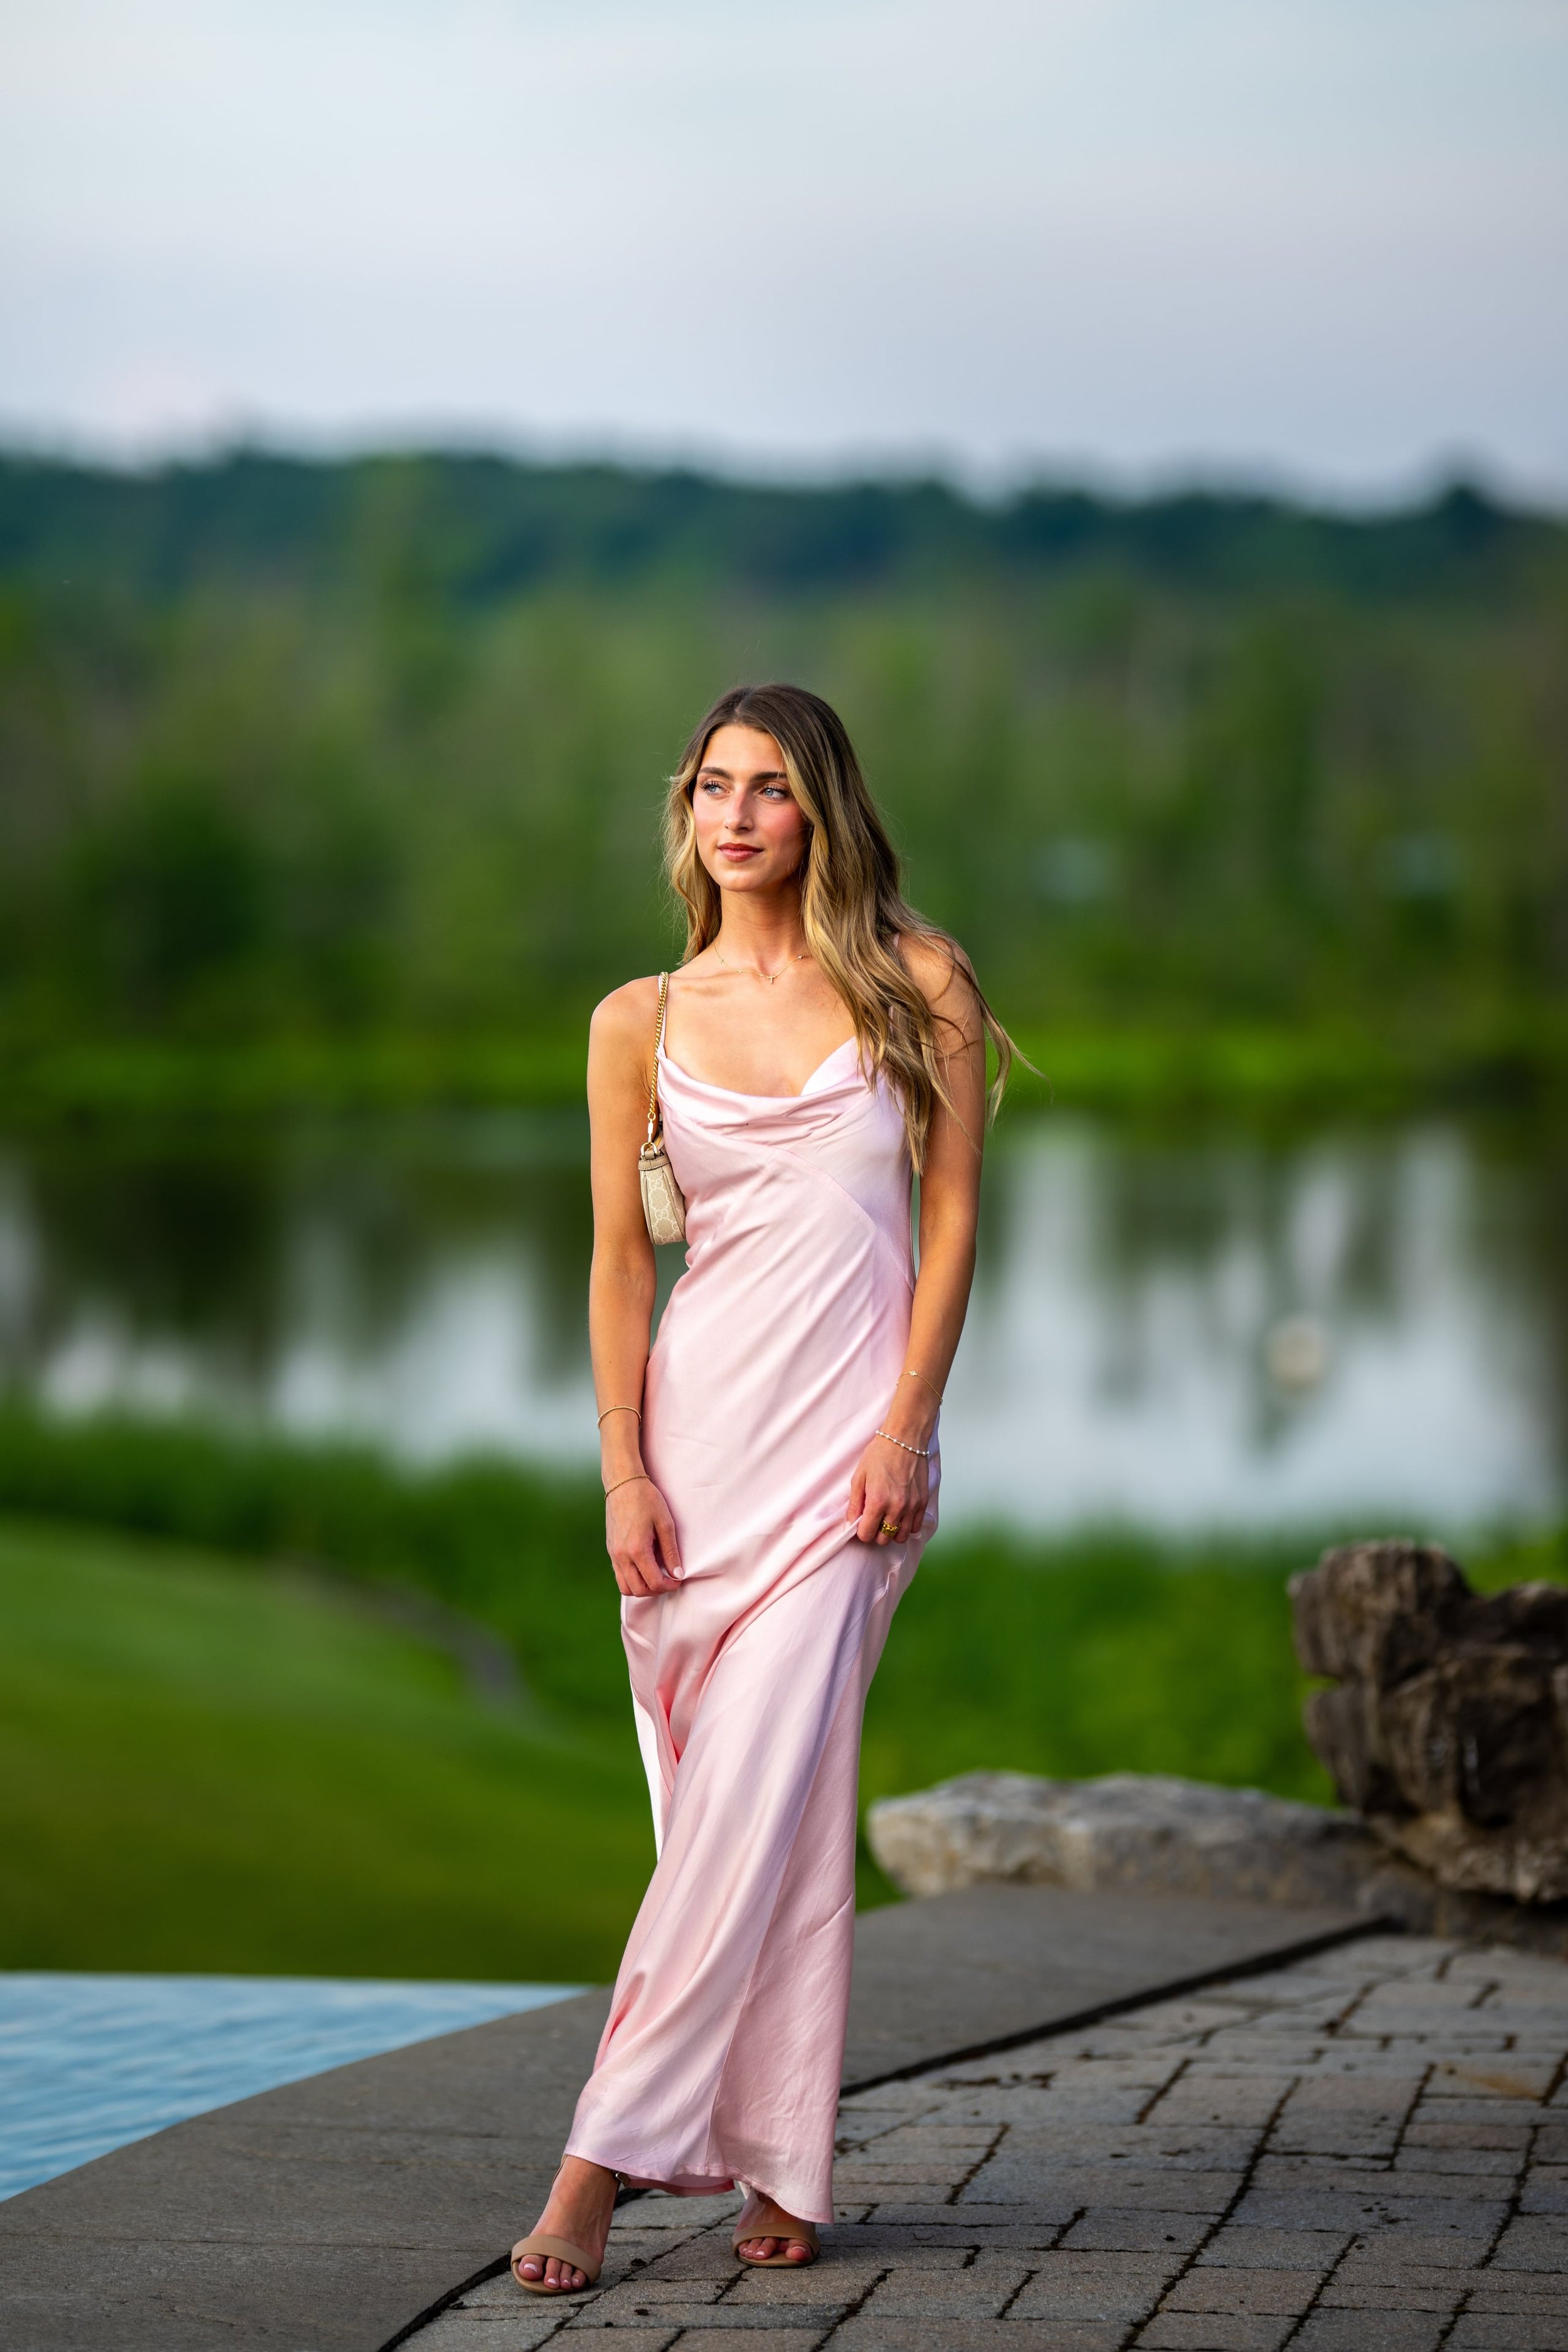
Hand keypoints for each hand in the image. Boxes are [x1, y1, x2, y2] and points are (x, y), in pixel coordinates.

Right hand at [606, 1476, 681, 1594]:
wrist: (623, 1484)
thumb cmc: (646, 1499)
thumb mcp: (665, 1523)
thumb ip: (671, 1551)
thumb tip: (677, 1573)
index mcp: (637, 1549)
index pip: (654, 1582)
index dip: (669, 1585)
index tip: (678, 1578)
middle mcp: (622, 1556)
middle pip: (638, 1590)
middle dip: (656, 1590)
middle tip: (668, 1579)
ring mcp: (614, 1554)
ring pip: (625, 1587)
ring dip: (642, 1587)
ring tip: (656, 1576)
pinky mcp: (611, 1550)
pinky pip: (619, 1575)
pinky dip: (632, 1579)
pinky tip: (644, 1567)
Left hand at [848, 1435, 928, 1545]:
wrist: (904, 1439)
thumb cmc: (880, 1454)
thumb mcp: (859, 1476)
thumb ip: (855, 1503)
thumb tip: (852, 1522)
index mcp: (877, 1501)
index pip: (867, 1534)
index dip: (862, 1532)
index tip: (862, 1524)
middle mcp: (896, 1507)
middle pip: (884, 1539)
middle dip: (876, 1533)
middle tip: (874, 1520)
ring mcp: (912, 1506)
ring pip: (901, 1537)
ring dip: (892, 1532)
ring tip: (887, 1520)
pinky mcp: (922, 1502)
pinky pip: (916, 1527)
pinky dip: (907, 1526)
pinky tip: (901, 1516)